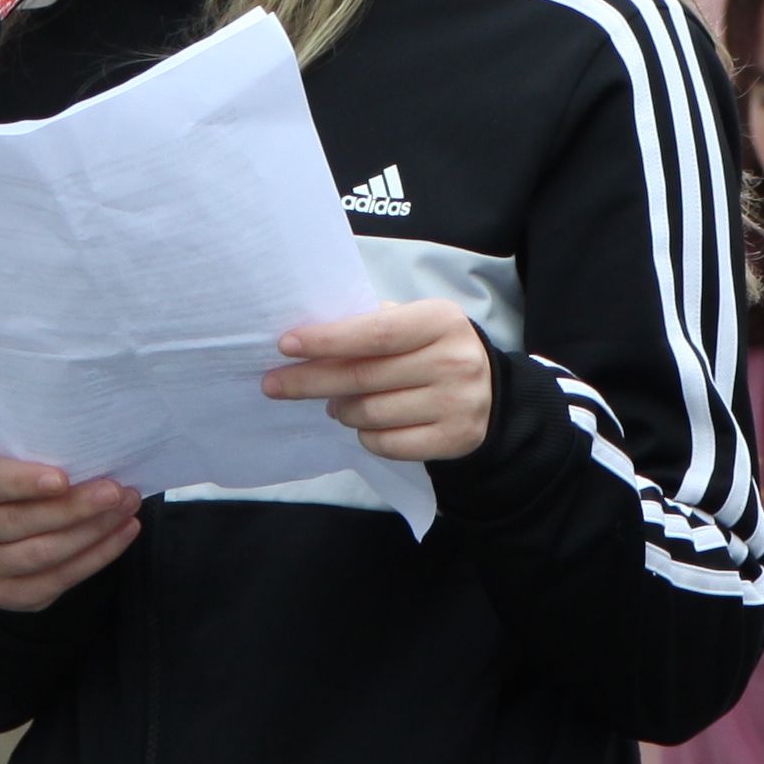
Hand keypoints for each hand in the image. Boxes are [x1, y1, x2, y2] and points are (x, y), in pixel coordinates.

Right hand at [0, 451, 138, 610]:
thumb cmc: (14, 488)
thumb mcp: (12, 465)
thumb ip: (35, 462)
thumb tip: (90, 457)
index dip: (22, 481)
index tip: (63, 478)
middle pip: (19, 522)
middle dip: (75, 507)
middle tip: (115, 492)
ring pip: (42, 554)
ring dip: (93, 531)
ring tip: (126, 508)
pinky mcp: (6, 594)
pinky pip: (56, 580)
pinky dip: (96, 556)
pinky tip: (121, 533)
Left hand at [264, 301, 493, 461]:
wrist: (488, 392)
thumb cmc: (432, 350)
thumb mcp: (413, 323)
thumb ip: (370, 326)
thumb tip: (308, 341)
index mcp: (441, 320)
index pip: (375, 333)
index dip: (327, 340)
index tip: (285, 345)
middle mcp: (454, 361)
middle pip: (364, 376)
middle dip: (310, 381)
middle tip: (274, 385)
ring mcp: (457, 403)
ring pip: (371, 413)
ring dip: (341, 410)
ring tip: (336, 404)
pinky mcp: (454, 439)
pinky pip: (387, 443)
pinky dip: (365, 435)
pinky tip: (365, 424)